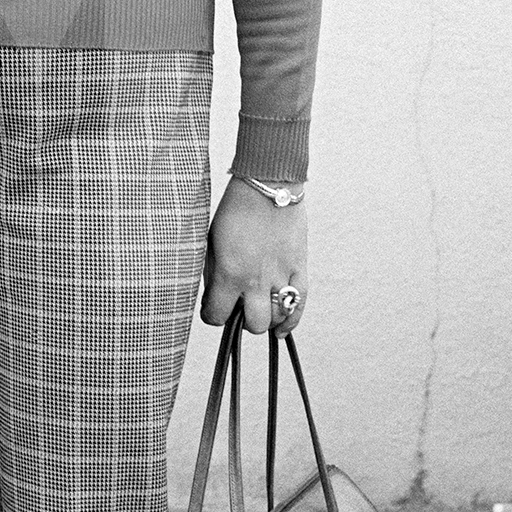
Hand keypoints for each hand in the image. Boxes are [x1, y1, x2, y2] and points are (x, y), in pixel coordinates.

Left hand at [199, 178, 308, 335]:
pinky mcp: (299, 267)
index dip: (212, 315)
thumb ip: (212, 270)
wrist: (267, 184)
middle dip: (241, 321)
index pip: (218, 315)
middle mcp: (256, 280)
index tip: (212, 309)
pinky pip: (300, 305)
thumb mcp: (211, 240)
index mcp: (229, 272)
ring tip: (257, 309)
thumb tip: (213, 293)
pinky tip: (282, 327)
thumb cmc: (235, 208)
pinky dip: (291, 321)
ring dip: (265, 318)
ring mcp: (281, 275)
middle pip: (252, 324)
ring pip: (276, 318)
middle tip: (237, 308)